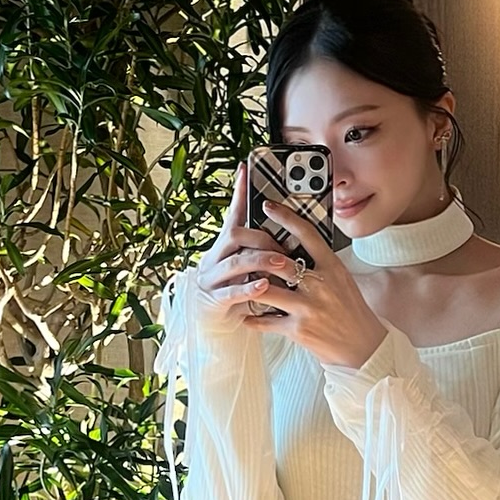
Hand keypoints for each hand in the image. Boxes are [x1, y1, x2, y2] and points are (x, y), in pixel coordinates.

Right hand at [192, 161, 304, 320]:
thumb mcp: (248, 270)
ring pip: (233, 262)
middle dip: (261, 238)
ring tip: (282, 264)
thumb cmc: (239, 296)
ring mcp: (211, 280)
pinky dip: (248, 288)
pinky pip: (230, 292)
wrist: (215, 329)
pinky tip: (263, 286)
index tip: (245, 170)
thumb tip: (288, 231)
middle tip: (284, 247)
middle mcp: (214, 259)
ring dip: (260, 261)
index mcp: (224, 248)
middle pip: (234, 236)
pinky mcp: (214, 302)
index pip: (232, 215)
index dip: (239, 193)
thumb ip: (261, 251)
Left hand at [242, 196, 389, 368]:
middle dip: (257, 257)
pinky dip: (252, 319)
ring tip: (239, 284)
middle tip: (242, 252)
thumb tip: (297, 248)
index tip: (268, 207)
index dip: (286, 217)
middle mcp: (320, 285)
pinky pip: (266, 322)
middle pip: (279, 262)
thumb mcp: (343, 281)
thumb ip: (322, 265)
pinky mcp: (299, 330)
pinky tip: (245, 317)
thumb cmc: (352, 312)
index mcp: (332, 268)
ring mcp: (308, 308)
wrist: (364, 347)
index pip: (307, 234)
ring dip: (249, 287)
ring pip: (266, 291)